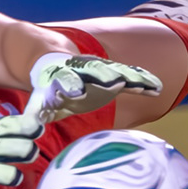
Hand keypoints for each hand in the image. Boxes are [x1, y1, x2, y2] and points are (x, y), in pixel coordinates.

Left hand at [25, 53, 162, 122]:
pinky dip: (142, 82)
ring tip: (149, 85)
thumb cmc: (47, 87)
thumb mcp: (38, 99)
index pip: (66, 80)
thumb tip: (31, 128)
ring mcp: (99, 69)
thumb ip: (37, 112)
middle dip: (105, 76)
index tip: (75, 92)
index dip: (70, 85)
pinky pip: (129, 76)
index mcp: (62, 75)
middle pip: (95, 70)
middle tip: (116, 82)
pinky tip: (156, 88)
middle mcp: (82, 69)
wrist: (52, 60)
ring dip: (132, 78)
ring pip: (118, 71)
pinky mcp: (112, 73)